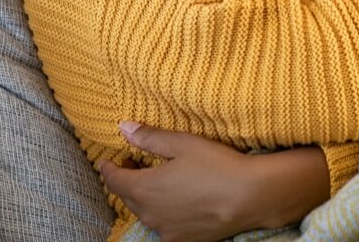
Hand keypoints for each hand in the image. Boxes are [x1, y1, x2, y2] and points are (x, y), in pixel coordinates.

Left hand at [99, 122, 257, 241]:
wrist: (251, 197)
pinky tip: (176, 203)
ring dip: (145, 198)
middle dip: (127, 180)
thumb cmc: (216, 165)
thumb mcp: (181, 144)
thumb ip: (149, 138)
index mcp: (144, 189)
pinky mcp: (183, 241)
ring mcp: (166, 231)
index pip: (113, 180)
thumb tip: (124, 128)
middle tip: (135, 163)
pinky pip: (164, 227)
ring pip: (146, 213)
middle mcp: (150, 215)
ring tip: (158, 182)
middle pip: (128, 197)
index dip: (108, 168)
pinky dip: (163, 214)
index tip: (107, 160)